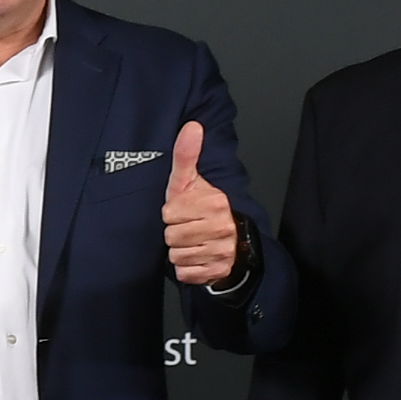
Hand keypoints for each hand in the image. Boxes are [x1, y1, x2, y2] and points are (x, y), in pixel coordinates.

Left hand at [161, 120, 241, 284]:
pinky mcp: (218, 271)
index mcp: (215, 202)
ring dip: (180, 251)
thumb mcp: (191, 180)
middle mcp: (223, 227)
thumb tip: (192, 126)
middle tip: (188, 227)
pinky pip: (185, 273)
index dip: (172, 213)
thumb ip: (186, 155)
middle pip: (171, 236)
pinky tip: (197, 257)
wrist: (232, 239)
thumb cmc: (204, 208)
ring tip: (193, 242)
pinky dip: (187, 268)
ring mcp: (223, 251)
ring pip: (177, 256)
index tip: (184, 211)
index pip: (169, 213)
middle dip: (175, 233)